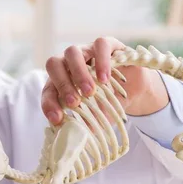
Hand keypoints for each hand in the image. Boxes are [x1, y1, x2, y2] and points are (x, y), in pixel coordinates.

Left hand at [41, 37, 168, 124]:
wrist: (134, 89)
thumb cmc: (108, 103)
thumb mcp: (96, 116)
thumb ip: (86, 124)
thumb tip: (78, 139)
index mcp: (61, 82)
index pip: (48, 90)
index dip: (49, 104)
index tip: (58, 119)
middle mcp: (69, 64)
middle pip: (54, 64)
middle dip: (62, 85)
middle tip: (74, 103)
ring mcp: (87, 51)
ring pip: (72, 52)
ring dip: (78, 73)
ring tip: (90, 92)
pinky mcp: (107, 44)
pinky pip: (100, 45)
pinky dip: (101, 61)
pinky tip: (105, 79)